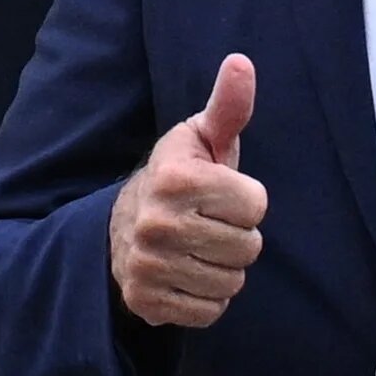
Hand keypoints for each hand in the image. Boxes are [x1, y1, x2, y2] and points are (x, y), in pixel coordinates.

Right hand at [110, 54, 265, 328]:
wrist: (120, 227)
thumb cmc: (180, 177)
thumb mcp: (202, 137)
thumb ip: (228, 106)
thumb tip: (241, 62)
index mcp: (175, 178)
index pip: (256, 205)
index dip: (247, 200)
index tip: (221, 193)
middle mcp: (155, 223)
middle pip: (248, 248)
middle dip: (239, 236)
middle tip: (210, 223)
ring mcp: (147, 266)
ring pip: (231, 283)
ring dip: (224, 268)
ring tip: (199, 248)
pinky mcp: (146, 302)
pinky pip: (210, 312)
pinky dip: (207, 298)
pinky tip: (188, 274)